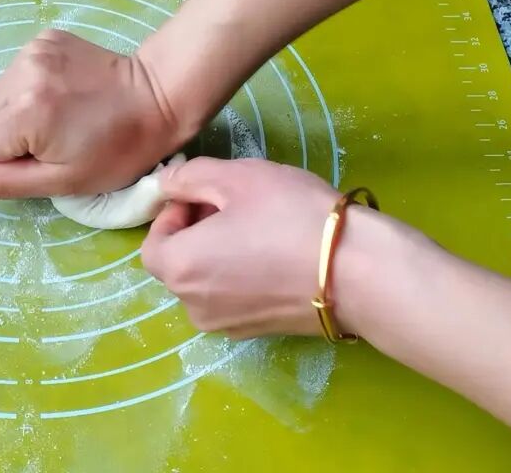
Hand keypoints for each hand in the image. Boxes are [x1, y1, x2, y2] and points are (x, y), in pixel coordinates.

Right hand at [0, 29, 192, 198]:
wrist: (160, 95)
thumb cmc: (118, 150)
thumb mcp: (62, 181)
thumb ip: (1, 182)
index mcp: (22, 112)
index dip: (6, 164)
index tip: (44, 161)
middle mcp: (18, 74)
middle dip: (8, 140)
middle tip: (53, 143)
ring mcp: (30, 51)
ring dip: (16, 116)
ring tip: (59, 119)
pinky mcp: (43, 38)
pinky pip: (15, 77)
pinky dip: (29, 92)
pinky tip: (62, 98)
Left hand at [141, 157, 402, 338]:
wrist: (358, 273)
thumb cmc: (291, 217)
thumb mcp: (236, 177)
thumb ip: (189, 177)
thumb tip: (164, 184)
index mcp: (180, 269)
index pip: (152, 244)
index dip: (173, 215)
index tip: (206, 196)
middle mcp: (194, 306)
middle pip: (178, 265)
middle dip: (196, 232)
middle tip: (236, 206)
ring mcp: (227, 325)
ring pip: (207, 283)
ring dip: (220, 254)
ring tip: (260, 229)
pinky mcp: (259, 333)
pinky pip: (235, 299)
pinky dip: (243, 276)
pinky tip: (278, 255)